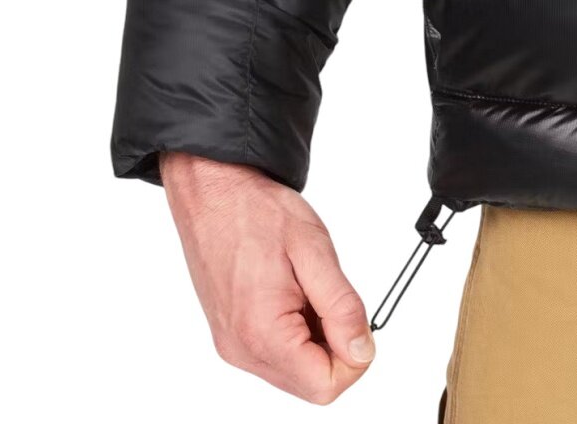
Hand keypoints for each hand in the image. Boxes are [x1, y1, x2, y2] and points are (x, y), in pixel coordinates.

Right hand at [160, 152, 374, 403]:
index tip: (356, 321)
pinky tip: (290, 289)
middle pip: (310, 382)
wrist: (214, 190)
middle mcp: (241, 348)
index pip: (325, 386)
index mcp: (261, 333)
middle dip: (334, 344)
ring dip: (315, 334)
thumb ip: (342, 307)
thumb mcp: (314, 250)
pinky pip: (275, 351)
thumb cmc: (254, 210)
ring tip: (305, 286)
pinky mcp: (230, 332)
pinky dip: (295, 328)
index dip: (354, 357)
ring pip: (294, 367)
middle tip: (329, 294)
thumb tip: (362, 350)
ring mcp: (232, 342)